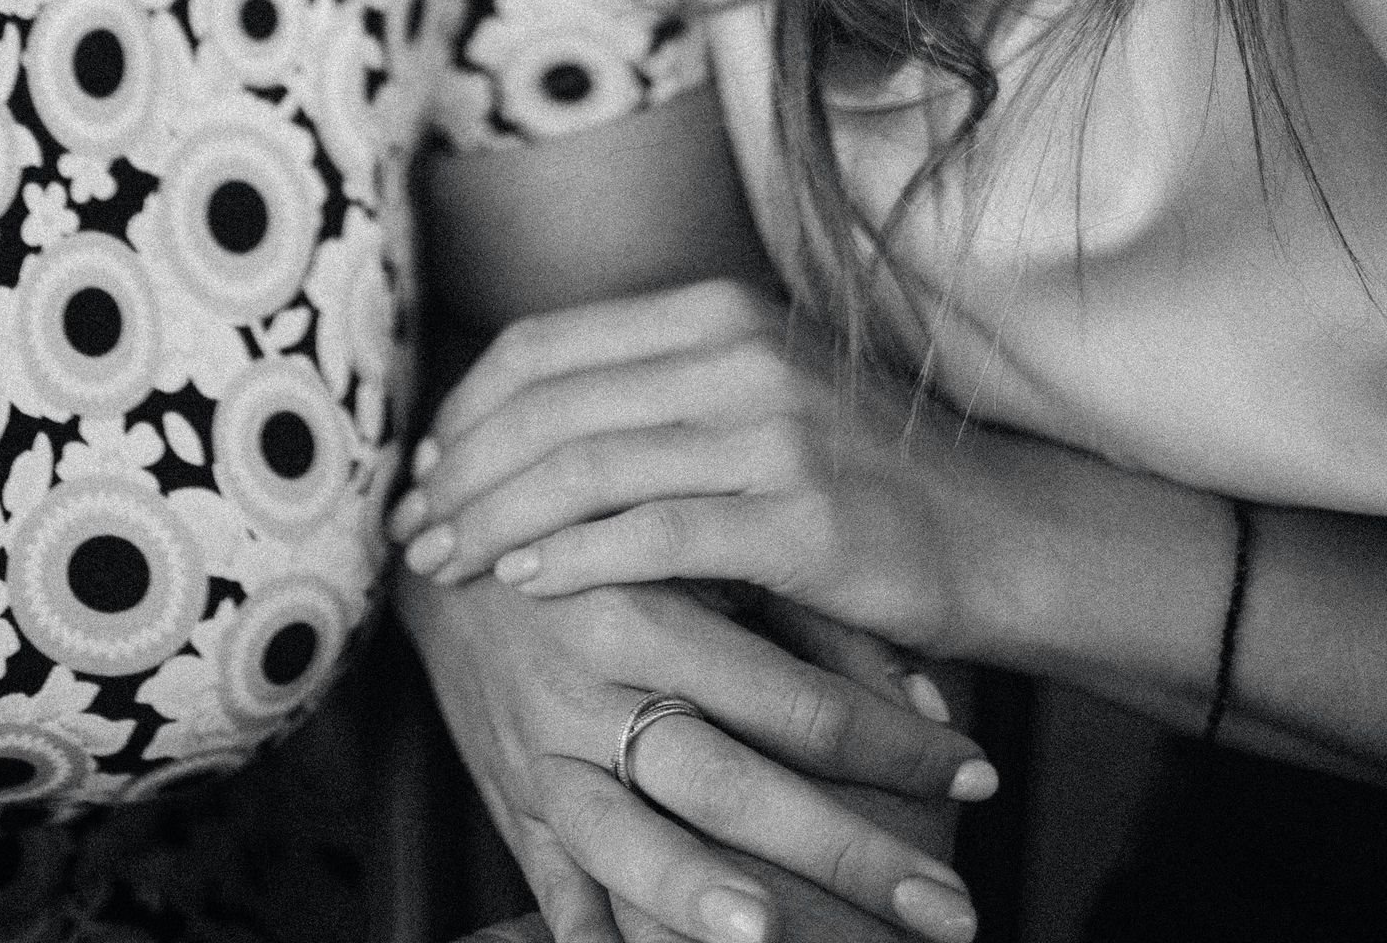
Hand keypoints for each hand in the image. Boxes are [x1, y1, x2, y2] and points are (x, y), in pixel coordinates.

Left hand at [389, 281, 993, 656]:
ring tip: (447, 565)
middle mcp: (736, 351)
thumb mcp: (749, 395)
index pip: (545, 345)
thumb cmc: (855, 475)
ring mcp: (772, 430)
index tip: (423, 471)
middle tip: (412, 532)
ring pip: (587, 465)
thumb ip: (649, 390)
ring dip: (498, 518)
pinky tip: (529, 584)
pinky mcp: (802, 516)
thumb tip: (509, 420)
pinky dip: (578, 558)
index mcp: (712, 309)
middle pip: (548, 403)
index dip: (466, 410)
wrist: (1002, 533)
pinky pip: (658, 535)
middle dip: (463, 471)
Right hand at [395, 562, 993, 942]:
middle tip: (954, 910)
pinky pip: (550, 879)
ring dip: (697, 894)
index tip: (981, 776)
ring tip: (777, 941)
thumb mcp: (703, 551)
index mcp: (647, 604)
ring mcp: (540, 749)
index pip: (792, 693)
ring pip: (620, 839)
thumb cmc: (605, 532)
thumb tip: (929, 698)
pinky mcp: (508, 795)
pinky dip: (590, 936)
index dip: (893, 741)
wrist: (448, 528)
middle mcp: (590, 683)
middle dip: (848, 854)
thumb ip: (807, 617)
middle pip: (730, 781)